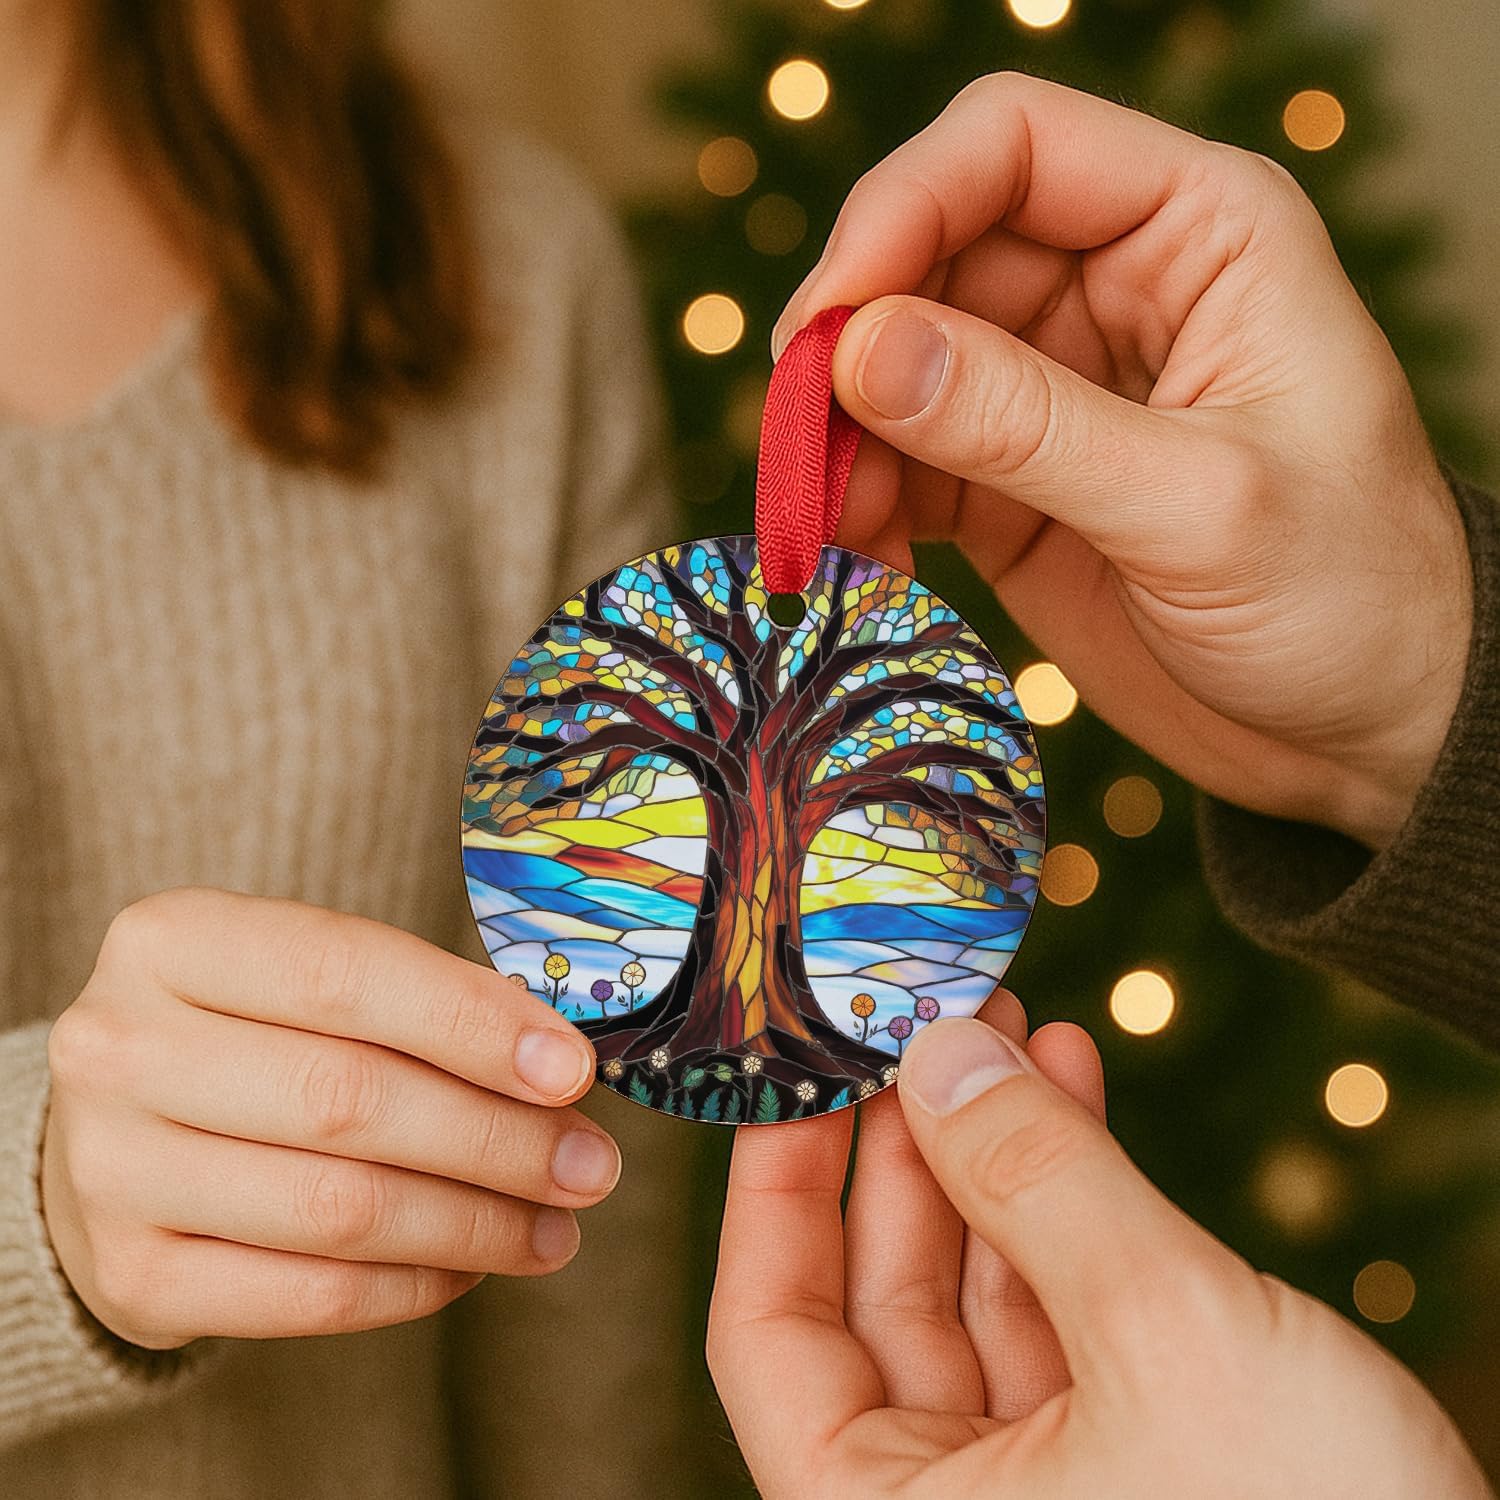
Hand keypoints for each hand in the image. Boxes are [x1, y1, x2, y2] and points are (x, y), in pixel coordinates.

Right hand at [42, 888, 618, 1348]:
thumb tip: (560, 1063)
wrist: (125, 1132)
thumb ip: (424, 1003)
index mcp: (172, 940)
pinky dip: (412, 1286)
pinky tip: (474, 1266)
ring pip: (336, 1207)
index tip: (573, 1070)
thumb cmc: (256, 1033)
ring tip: (556, 1228)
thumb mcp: (314, 980)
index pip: (344, 974)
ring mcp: (109, 1169)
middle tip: (590, 1164)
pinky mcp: (129, 1276)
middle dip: (496, 1139)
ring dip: (474, 1223)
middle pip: (347, 1099)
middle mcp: (118, 1047)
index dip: (471, 1024)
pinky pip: (305, 1297)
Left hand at [708, 999, 1491, 1498]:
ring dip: (995, 1149)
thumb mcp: (1167, 1337)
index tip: (804, 1062)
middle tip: (927, 1016)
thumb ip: (1038, 1180)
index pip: (768, 1333)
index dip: (775, 1184)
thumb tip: (938, 1048)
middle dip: (911, 1138)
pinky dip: (1068, 1203)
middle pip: (878, 1295)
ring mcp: (1042, 1491)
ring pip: (977, 1291)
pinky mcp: (1130, 1464)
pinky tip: (1072, 1091)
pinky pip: (1063, 1312)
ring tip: (1011, 1025)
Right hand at [778, 72, 1471, 849]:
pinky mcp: (1009, 488)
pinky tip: (854, 566)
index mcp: (1194, 234)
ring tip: (822, 526)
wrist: (1362, 732)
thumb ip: (1026, 425)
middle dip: (848, 345)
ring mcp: (1050, 394)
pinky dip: (859, 510)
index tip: (831, 320)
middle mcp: (1109, 291)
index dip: (904, 208)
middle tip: (796, 441)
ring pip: (894, 369)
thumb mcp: (1198, 505)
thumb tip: (857, 349)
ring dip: (839, 440)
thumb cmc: (1346, 597)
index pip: (1011, 146)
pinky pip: (899, 469)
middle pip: (927, 257)